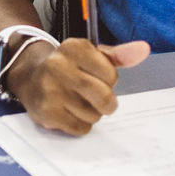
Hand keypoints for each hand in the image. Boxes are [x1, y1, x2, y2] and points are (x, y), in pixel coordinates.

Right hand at [8, 37, 149, 135]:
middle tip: (101, 99)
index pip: (111, 74)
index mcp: (73, 47)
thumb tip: (144, 49)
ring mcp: (50, 90)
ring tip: (80, 103)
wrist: (30, 77)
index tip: (100, 78)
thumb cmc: (69, 66)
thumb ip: (119, 54)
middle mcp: (58, 66)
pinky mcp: (46, 113)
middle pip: (103, 96)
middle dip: (107, 102)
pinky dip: (82, 125)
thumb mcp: (91, 55)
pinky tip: (71, 112)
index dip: (110, 80)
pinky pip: (80, 128)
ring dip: (93, 113)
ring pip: (93, 115)